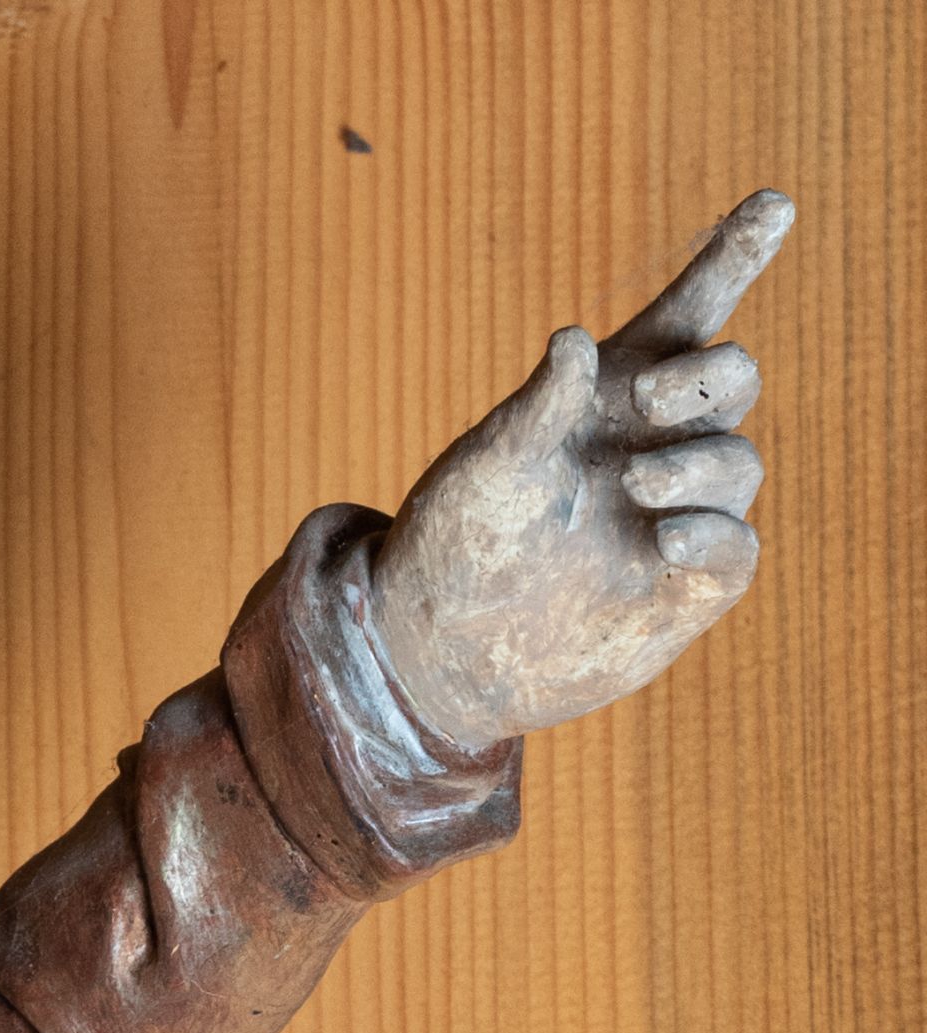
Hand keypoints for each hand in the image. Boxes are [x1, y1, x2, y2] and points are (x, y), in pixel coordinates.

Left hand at [369, 190, 792, 751]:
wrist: (439, 650)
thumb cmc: (456, 544)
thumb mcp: (487, 466)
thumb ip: (536, 405)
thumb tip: (574, 340)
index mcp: (608, 398)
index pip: (687, 315)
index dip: (733, 258)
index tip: (774, 202)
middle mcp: (654, 446)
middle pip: (734, 377)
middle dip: (709, 376)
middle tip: (647, 398)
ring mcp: (679, 513)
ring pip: (738, 463)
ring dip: (697, 465)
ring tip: (631, 487)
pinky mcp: (689, 585)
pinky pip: (736, 547)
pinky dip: (712, 534)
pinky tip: (661, 539)